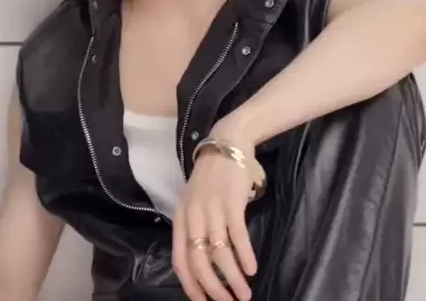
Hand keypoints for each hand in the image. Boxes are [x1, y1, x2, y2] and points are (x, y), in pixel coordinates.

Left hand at [172, 123, 257, 300]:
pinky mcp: (232, 203)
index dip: (190, 285)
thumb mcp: (194, 201)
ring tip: (245, 293)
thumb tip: (204, 262)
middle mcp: (194, 216)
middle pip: (199, 262)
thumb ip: (194, 227)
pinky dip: (245, 256)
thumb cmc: (211, 176)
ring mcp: (212, 209)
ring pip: (220, 254)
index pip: (180, 260)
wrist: (226, 146)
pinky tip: (252, 268)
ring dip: (233, 278)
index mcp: (181, 218)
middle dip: (213, 288)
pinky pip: (238, 237)